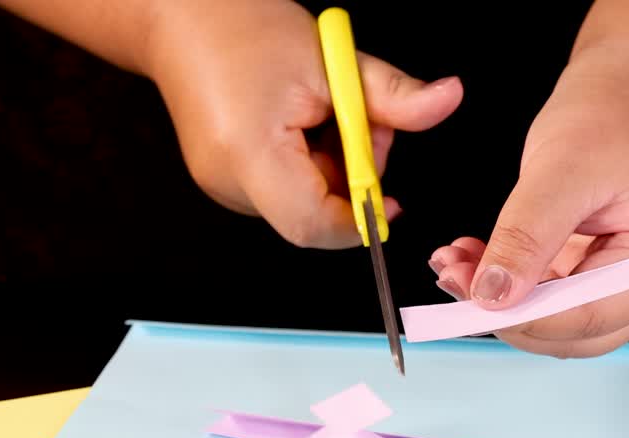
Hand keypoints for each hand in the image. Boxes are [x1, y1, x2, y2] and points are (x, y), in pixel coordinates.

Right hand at [144, 0, 461, 248]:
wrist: (178, 15)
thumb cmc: (245, 28)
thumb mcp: (334, 59)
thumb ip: (394, 96)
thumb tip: (449, 98)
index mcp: (250, 154)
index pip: (312, 225)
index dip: (359, 220)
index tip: (389, 199)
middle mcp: (229, 181)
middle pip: (314, 216)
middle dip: (355, 178)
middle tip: (364, 124)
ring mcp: (223, 184)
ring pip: (305, 202)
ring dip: (336, 167)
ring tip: (331, 113)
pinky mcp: (225, 178)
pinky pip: (286, 189)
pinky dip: (312, 163)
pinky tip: (308, 124)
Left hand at [427, 44, 628, 357]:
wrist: (623, 91)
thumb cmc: (611, 117)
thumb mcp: (563, 169)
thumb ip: (528, 235)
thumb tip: (493, 296)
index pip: (592, 314)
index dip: (530, 317)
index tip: (473, 302)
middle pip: (575, 332)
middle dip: (511, 315)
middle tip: (454, 280)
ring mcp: (619, 283)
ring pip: (552, 321)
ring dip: (500, 302)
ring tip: (452, 263)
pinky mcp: (589, 274)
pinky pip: (542, 298)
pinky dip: (503, 283)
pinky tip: (469, 257)